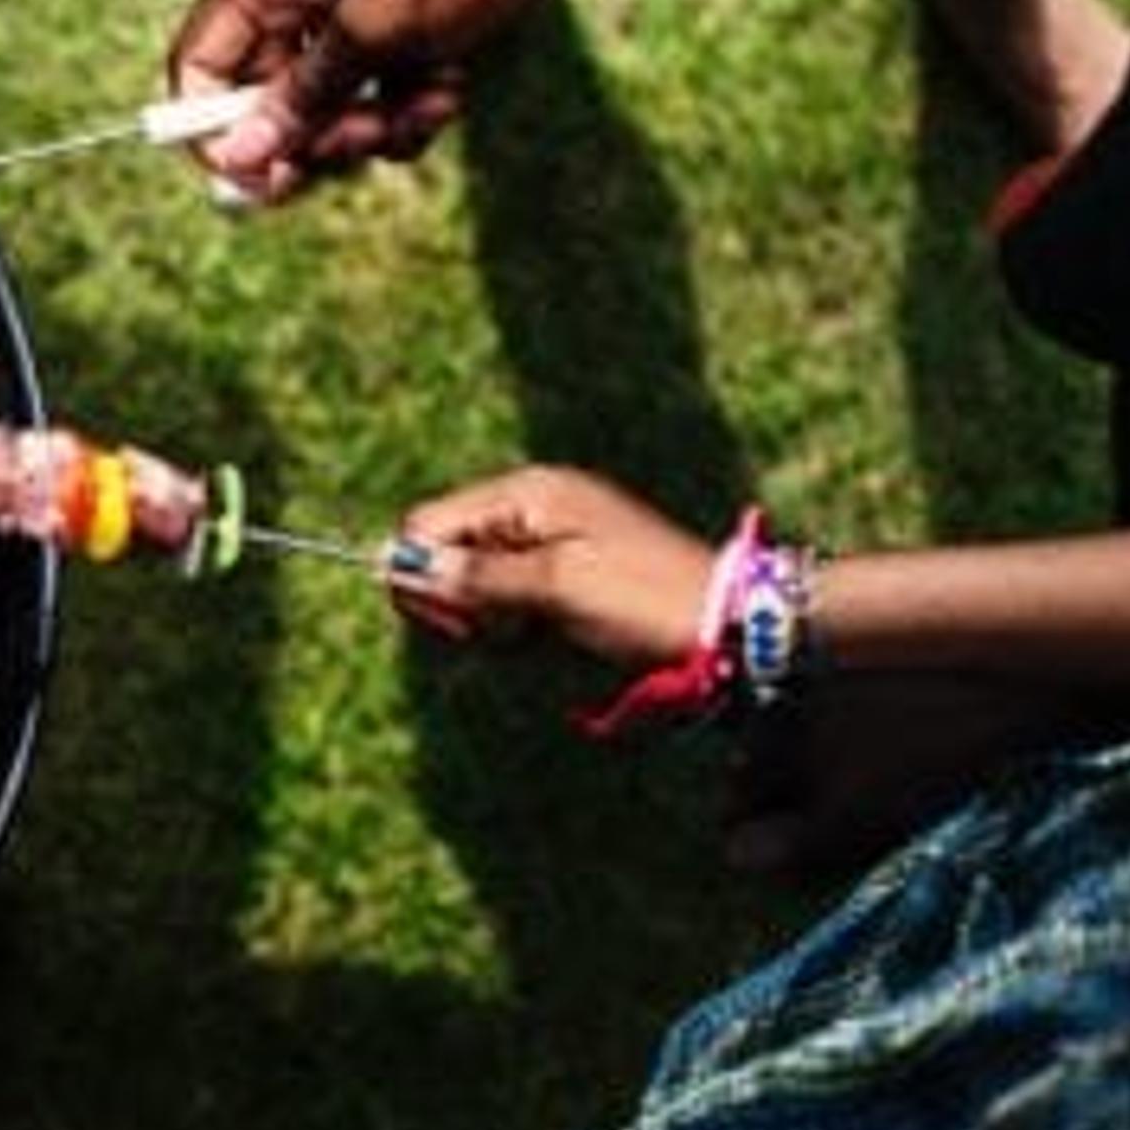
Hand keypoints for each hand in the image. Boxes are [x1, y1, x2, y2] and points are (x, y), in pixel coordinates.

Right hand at [165, 0, 593, 203]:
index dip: (219, 132)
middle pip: (265, 91)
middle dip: (316, 131)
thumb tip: (236, 158)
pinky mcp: (395, 5)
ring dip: (373, 120)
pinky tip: (450, 86)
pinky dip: (406, 97)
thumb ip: (298, 101)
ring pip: (329, 95)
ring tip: (430, 106)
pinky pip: (374, 80)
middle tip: (365, 142)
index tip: (264, 180)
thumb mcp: (372, 34)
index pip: (200, 67)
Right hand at [391, 465, 712, 665]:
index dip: (422, 577)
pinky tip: (545, 636)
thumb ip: (476, 576)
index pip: (425, 525)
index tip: (460, 625)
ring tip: (536, 633)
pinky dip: (513, 624)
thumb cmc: (646, 599)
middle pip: (443, 553)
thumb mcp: (558, 586)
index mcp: (527, 493)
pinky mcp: (560, 574)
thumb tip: (398, 565)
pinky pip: (504, 599)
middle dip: (459, 602)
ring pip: (471, 583)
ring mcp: (546, 541)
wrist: (731, 626)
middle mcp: (530, 508)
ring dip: (488, 619)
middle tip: (508, 630)